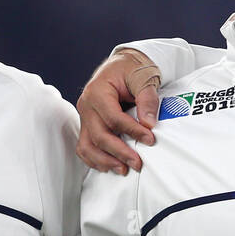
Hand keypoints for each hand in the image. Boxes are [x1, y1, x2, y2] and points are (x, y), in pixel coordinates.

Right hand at [76, 50, 160, 174]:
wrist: (123, 65)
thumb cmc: (132, 69)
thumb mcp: (143, 78)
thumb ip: (147, 99)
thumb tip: (149, 123)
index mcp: (97, 91)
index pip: (113, 117)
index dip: (132, 131)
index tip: (150, 139)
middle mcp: (86, 105)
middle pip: (98, 135)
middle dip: (119, 152)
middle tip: (137, 163)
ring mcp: (85, 116)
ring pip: (87, 145)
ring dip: (104, 161)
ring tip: (123, 170)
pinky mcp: (88, 125)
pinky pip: (85, 146)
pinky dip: (95, 159)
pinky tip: (109, 167)